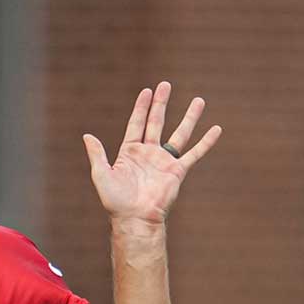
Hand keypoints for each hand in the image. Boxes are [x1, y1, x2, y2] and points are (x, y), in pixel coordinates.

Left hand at [82, 81, 221, 224]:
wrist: (135, 219)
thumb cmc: (116, 201)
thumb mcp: (101, 174)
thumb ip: (97, 154)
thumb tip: (87, 135)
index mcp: (130, 152)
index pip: (137, 123)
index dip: (141, 107)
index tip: (147, 90)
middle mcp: (149, 153)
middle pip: (157, 122)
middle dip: (161, 103)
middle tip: (166, 85)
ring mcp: (164, 161)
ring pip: (179, 133)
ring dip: (189, 117)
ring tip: (199, 100)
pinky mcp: (177, 171)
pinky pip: (194, 153)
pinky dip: (206, 142)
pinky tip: (216, 129)